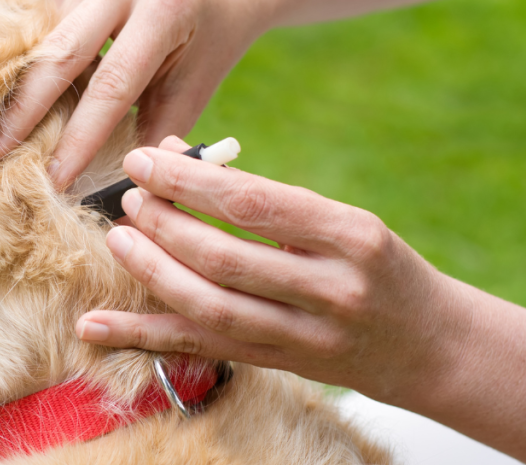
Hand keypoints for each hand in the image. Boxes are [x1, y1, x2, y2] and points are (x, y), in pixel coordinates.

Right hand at [0, 0, 267, 187]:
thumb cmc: (205, 46)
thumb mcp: (192, 92)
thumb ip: (153, 137)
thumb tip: (110, 196)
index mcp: (164, 9)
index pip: (112, 84)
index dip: (80, 137)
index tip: (54, 179)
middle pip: (59, 55)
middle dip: (22, 113)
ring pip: (46, 41)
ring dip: (28, 89)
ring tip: (0, 134)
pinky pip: (45, 24)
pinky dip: (42, 59)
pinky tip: (41, 82)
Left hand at [75, 136, 474, 405]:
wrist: (430, 345)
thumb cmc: (376, 266)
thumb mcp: (342, 222)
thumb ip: (268, 200)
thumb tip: (180, 161)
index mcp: (351, 236)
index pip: (256, 204)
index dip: (190, 182)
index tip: (144, 159)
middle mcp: (333, 289)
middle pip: (227, 258)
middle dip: (166, 226)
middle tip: (129, 198)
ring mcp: (307, 336)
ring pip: (212, 307)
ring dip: (153, 273)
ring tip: (119, 240)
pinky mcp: (282, 366)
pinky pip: (203, 349)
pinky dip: (143, 336)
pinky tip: (94, 326)